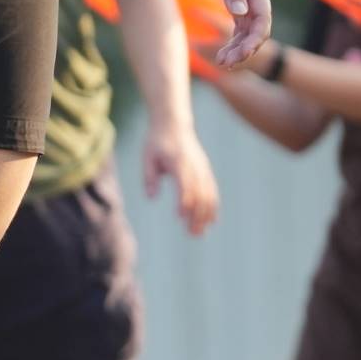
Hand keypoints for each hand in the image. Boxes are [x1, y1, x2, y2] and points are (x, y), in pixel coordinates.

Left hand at [146, 116, 221, 238]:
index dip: (184, 201)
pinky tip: (210, 221)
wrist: (173, 124)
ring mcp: (202, 168)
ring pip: (209, 195)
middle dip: (197, 215)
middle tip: (192, 234)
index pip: (185, 184)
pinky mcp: (205, 170)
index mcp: (178, 162)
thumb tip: (152, 197)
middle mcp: (194, 166)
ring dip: (206, 215)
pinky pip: (212, 190)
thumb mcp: (147, 158)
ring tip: (199, 233)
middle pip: (200, 194)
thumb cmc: (156, 142)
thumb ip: (150, 177)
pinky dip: (213, 206)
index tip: (180, 217)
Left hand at [189, 0, 274, 69]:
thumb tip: (240, 14)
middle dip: (244, 49)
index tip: (241, 55)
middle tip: (226, 64)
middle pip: (256, 28)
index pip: (262, 19)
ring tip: (222, 63)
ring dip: (237, 46)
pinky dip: (233, 37)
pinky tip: (224, 50)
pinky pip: (239, 23)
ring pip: (247, 29)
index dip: (254, 39)